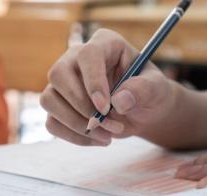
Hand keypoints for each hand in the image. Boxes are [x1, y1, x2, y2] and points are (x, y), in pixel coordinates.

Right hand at [40, 29, 176, 145]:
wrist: (142, 112)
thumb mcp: (157, 89)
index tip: (105, 107)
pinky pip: (52, 123)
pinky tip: (98, 139)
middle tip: (109, 125)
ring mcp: (63, 83)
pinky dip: (74, 137)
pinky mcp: (58, 106)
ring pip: (49, 100)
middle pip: (58, 75)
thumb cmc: (149, 93)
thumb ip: (144, 90)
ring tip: (107, 136)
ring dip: (76, 124)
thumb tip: (119, 101)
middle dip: (81, 106)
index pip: (88, 55)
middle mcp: (76, 59)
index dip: (93, 81)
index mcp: (104, 45)